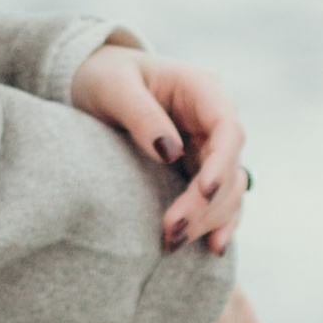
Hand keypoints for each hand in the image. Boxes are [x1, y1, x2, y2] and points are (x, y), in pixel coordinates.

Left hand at [72, 44, 247, 251]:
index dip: (222, 164)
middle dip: (206, 204)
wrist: (94, 82)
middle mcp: (213, 120)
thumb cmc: (104, 75)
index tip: (204, 192)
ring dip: (208, 220)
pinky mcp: (198, 171)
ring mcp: (208, 148)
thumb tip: (170, 152)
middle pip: (229, 168)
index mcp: (202, 90)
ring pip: (228, 191)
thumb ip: (141, 114)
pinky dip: (217, 224)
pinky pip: (219, 202)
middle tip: (171, 230)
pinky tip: (212, 247)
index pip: (228, 129)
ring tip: (172, 241)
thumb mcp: (113, 86)